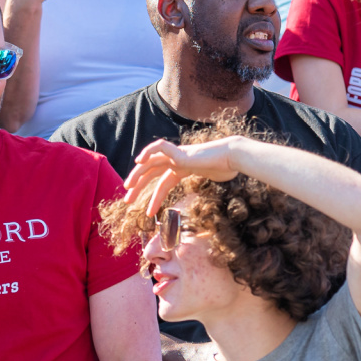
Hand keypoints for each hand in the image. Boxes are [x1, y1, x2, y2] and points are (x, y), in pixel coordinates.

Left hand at [120, 137, 242, 215]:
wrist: (233, 157)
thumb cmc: (225, 168)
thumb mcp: (209, 181)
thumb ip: (202, 186)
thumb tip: (206, 204)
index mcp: (181, 168)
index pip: (161, 183)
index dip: (154, 198)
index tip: (148, 213)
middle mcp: (176, 160)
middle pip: (151, 172)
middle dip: (138, 185)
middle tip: (127, 200)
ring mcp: (177, 155)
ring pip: (150, 162)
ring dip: (137, 174)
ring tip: (129, 186)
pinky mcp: (180, 152)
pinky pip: (160, 147)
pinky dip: (148, 151)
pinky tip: (139, 161)